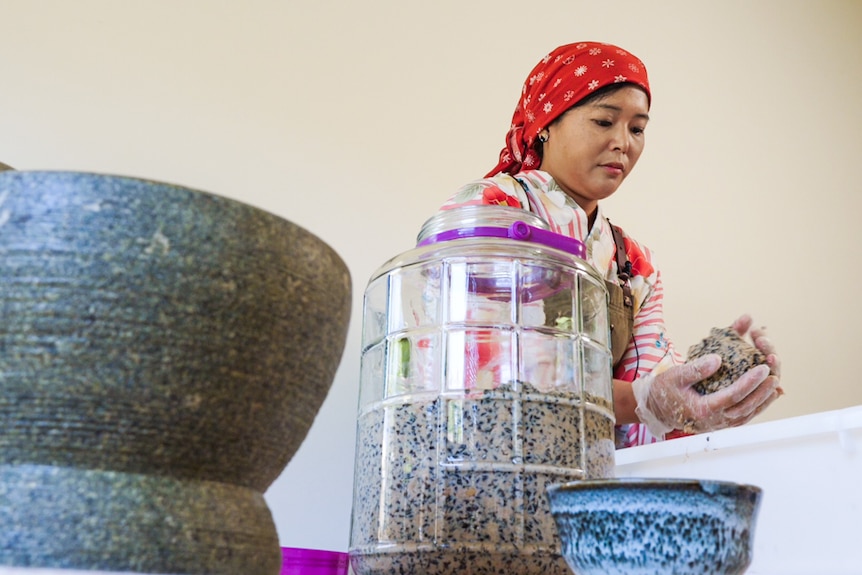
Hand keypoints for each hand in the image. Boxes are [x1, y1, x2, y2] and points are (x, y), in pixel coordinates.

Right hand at [631, 320, 781, 435]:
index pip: (732, 395)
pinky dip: (756, 406)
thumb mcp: (675, 375)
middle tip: (774, 374)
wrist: (656, 408)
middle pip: (745, 407)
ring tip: (775, 384)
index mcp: (702, 409)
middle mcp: (713, 420)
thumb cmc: (665, 390)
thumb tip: (718, 360)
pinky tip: (765, 395)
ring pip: (747, 414)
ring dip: (763, 399)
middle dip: (762, 391)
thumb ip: (696, 368)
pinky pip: (743, 416)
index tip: (762, 368)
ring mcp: (718, 423)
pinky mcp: (721, 422)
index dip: (750, 382)